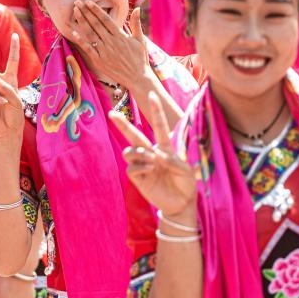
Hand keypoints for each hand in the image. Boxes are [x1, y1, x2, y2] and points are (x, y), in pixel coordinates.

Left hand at [71, 3, 151, 89]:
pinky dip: (81, 41)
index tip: (88, 1)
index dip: (96, 10)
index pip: (105, 19)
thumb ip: (136, 24)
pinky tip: (73, 33)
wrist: (138, 78)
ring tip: (75, 12)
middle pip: (95, 24)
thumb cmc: (140, 59)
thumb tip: (138, 8)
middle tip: (77, 2)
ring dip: (82, 22)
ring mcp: (104, 52)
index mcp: (120, 36)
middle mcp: (111, 42)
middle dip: (85, 12)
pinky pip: (88, 49)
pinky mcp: (99, 61)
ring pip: (90, 34)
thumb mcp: (140, 40)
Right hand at [109, 92, 196, 217]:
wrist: (181, 203)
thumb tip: (157, 155)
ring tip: (151, 162)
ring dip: (138, 154)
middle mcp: (152, 153)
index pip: (160, 126)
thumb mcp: (187, 171)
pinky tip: (149, 170)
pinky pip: (131, 168)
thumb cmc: (187, 183)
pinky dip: (139, 167)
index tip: (152, 95)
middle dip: (122, 125)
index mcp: (165, 147)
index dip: (156, 110)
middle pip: (134, 136)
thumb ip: (174, 161)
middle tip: (112, 113)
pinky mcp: (138, 178)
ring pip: (130, 152)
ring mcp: (143, 165)